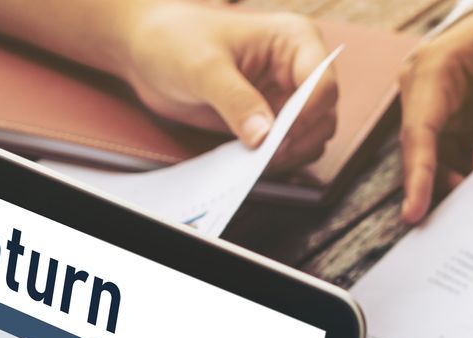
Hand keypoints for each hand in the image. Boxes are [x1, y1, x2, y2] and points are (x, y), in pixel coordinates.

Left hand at [117, 2, 338, 172]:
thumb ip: (236, 101)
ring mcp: (284, 96)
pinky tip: (249, 161)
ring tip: (254, 160)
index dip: (306, 116)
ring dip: (290, 154)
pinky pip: (286, 148)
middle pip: (323, 115)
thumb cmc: (177, 41)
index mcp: (294, 40)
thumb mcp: (204, 68)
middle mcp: (297, 69)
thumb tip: (264, 137)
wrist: (149, 52)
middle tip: (264, 156)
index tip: (277, 139)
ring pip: (311, 136)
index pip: (322, 84)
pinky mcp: (268, 119)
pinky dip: (275, 160)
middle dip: (298, 140)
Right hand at [399, 6, 472, 222]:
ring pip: (436, 153)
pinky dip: (466, 166)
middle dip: (439, 183)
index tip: (415, 212)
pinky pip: (450, 148)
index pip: (419, 132)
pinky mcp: (445, 114)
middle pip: (422, 148)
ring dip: (457, 177)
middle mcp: (420, 87)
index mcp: (432, 69)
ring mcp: (430, 102)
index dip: (417, 175)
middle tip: (463, 220)